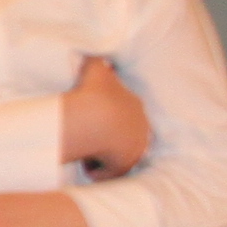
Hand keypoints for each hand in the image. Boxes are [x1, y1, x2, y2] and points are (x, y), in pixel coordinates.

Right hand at [60, 54, 151, 179]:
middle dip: (110, 136)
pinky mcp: (124, 166)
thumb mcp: (96, 69)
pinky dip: (98, 172)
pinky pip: (110, 172)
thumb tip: (97, 54)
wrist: (95, 118)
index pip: (126, 112)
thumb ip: (99, 60)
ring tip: (86, 151)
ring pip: (118, 154)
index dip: (110, 116)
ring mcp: (134, 149)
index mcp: (136, 106)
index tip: (95, 117)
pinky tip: (86, 165)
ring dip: (104, 155)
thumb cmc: (94, 92)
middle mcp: (141, 128)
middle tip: (90, 135)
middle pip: (125, 135)